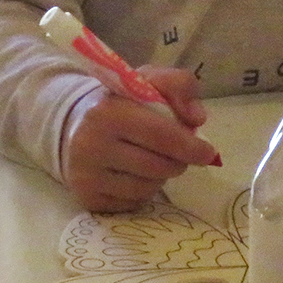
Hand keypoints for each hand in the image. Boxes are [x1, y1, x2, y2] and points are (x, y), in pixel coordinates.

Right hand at [65, 66, 219, 211]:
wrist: (74, 125)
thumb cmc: (121, 102)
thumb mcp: (149, 80)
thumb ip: (180, 86)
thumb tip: (196, 119)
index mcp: (108, 111)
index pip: (160, 134)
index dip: (190, 146)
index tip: (208, 152)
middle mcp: (90, 145)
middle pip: (157, 166)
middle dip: (179, 162)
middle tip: (181, 155)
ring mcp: (86, 175)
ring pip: (147, 188)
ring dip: (162, 176)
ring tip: (155, 160)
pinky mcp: (87, 198)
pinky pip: (133, 203)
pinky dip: (144, 191)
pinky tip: (137, 174)